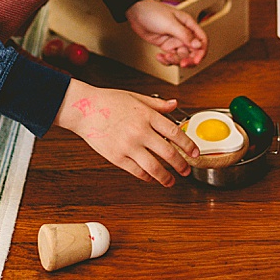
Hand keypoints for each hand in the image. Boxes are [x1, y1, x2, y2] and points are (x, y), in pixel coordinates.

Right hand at [54, 80, 198, 185]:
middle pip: (168, 153)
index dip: (189, 145)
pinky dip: (147, 177)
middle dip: (181, 164)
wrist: (83, 109)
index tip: (195, 153)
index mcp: (147, 115)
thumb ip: (157, 104)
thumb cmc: (109, 101)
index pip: (175, 133)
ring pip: (154, 168)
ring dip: (166, 177)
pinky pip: (137, 171)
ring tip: (171, 181)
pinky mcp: (117, 157)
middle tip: (187, 170)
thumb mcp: (136, 98)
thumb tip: (175, 105)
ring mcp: (128, 146)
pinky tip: (151, 177)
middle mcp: (140, 131)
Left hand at [125, 0, 206, 66]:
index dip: (202, 51)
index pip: (202, 40)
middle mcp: (184, 33)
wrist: (136, 12)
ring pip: (182, 56)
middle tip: (182, 64)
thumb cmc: (153, 12)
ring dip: (175, 60)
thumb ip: (185, 35)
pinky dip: (166, 60)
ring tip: (166, 57)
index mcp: (189, 25)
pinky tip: (159, 57)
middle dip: (189, 60)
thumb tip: (198, 45)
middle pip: (193, 51)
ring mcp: (174, 40)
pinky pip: (171, 57)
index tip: (196, 60)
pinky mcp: (166, 45)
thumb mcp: (170, 23)